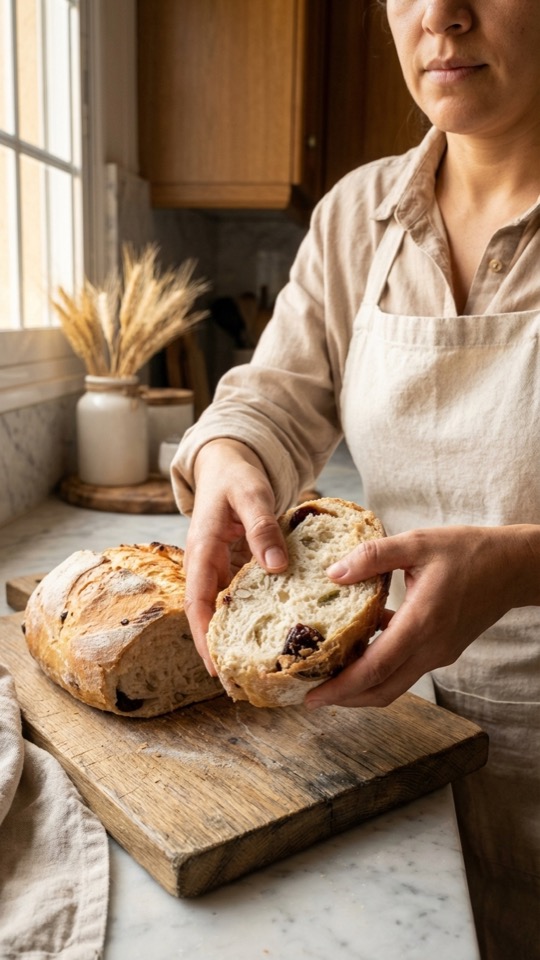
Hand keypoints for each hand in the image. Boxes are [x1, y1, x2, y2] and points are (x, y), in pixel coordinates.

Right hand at [183, 438, 287, 670]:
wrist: (229, 462)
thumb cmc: (237, 475)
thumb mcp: (251, 494)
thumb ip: (261, 527)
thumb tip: (274, 567)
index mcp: (202, 552)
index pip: (197, 604)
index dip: (204, 638)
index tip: (217, 668)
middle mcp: (208, 566)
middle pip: (208, 617)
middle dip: (219, 651)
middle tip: (240, 687)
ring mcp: (221, 569)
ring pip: (225, 611)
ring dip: (236, 639)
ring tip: (258, 672)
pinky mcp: (237, 568)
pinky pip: (242, 598)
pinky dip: (252, 618)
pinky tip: (275, 636)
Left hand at [305, 524, 539, 708]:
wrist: (512, 566)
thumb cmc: (468, 551)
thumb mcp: (417, 543)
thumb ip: (373, 556)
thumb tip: (333, 573)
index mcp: (422, 623)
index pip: (375, 669)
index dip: (341, 688)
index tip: (312, 697)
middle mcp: (431, 648)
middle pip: (382, 690)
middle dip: (344, 698)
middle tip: (310, 695)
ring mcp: (439, 653)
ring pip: (394, 684)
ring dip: (361, 686)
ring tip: (328, 673)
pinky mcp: (442, 650)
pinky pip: (405, 668)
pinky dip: (380, 667)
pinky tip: (360, 643)